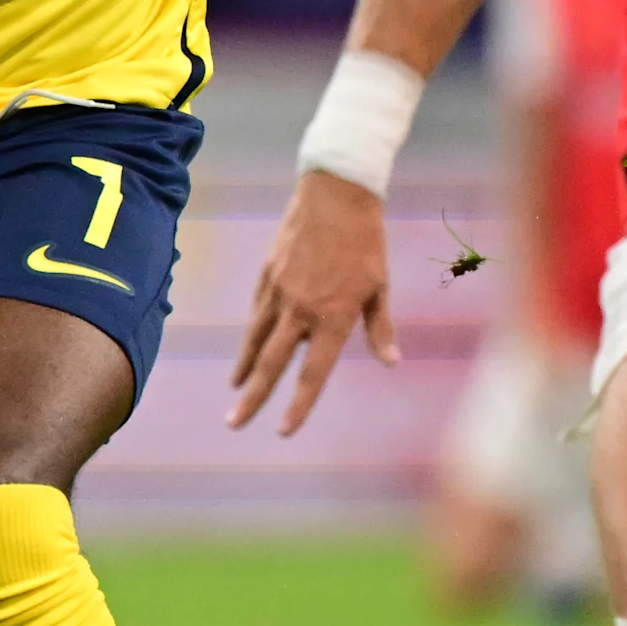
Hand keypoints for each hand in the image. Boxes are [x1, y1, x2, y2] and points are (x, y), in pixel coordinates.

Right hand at [228, 167, 397, 434]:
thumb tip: (392, 363)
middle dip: (253, 398)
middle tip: (234, 424)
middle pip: (272, 364)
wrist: (336, 194)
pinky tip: (249, 348)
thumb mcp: (380, 285)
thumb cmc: (366, 242)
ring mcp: (280, 292)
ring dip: (244, 369)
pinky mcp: (268, 275)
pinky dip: (252, 335)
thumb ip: (380, 328)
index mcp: (334, 317)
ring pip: (257, 340)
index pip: (313, 373)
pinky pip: (258, 313)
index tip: (283, 431)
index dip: (299, 406)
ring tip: (234, 392)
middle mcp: (302, 310)